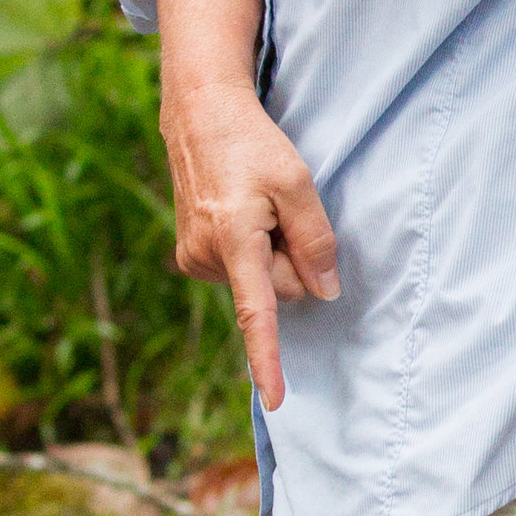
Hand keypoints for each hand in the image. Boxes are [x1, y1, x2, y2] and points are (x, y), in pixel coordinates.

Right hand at [162, 69, 338, 412]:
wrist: (199, 115)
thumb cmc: (251, 143)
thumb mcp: (297, 181)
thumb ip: (316, 240)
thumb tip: (325, 292)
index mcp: (234, 240)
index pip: (258, 313)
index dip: (268, 359)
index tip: (275, 399)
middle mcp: (205, 257)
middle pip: (279, 291)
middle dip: (292, 262)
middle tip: (281, 211)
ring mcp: (193, 259)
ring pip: (261, 282)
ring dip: (270, 252)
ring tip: (255, 205)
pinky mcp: (191, 257)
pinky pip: (243, 272)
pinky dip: (253, 250)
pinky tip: (242, 214)